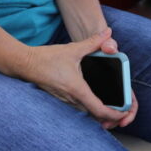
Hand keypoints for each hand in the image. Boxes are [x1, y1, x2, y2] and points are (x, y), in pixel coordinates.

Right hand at [15, 28, 137, 128]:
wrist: (26, 64)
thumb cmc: (47, 58)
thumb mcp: (73, 49)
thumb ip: (93, 42)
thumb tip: (108, 33)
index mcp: (77, 90)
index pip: (99, 110)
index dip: (114, 115)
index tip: (124, 112)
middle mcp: (72, 100)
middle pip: (95, 116)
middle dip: (111, 117)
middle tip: (123, 111)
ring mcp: (66, 102)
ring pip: (87, 114)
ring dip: (101, 114)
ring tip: (113, 108)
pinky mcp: (62, 100)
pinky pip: (80, 109)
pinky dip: (91, 109)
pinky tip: (96, 100)